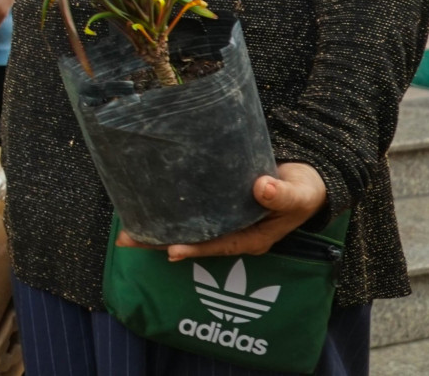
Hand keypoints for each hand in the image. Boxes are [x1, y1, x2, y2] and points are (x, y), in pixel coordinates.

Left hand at [117, 162, 328, 259]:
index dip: (195, 247)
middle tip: (126, 239)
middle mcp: (233, 234)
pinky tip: (143, 208)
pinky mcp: (217, 207)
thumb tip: (263, 188)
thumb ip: (283, 194)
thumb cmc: (304, 189)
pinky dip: (168, 213)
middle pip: (193, 242)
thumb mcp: (300, 193)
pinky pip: (189, 214)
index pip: (219, 245)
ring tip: (124, 229)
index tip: (170, 249)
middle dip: (160, 241)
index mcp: (252, 238)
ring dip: (156, 229)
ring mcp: (224, 222)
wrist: (303, 180)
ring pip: (186, 229)